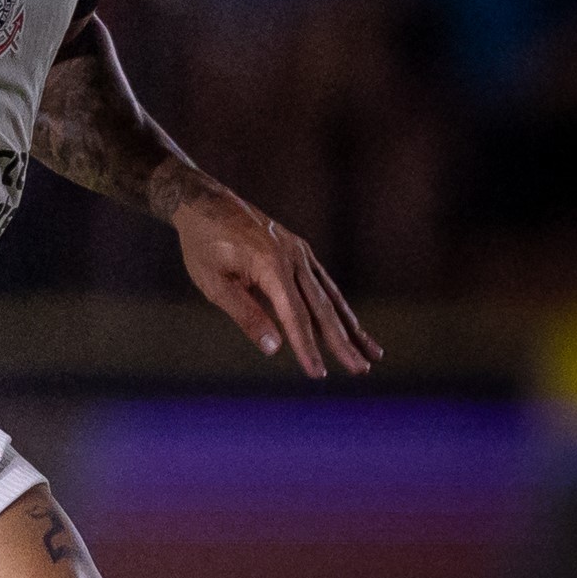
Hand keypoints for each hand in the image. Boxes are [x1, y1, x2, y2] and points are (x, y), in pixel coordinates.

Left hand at [172, 187, 380, 379]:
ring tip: (373, 353)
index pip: (295, 316)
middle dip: (343, 343)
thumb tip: (274, 349)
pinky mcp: (300, 251)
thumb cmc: (203, 246)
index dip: (307, 347)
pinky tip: (350, 325)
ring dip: (352, 327)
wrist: (204, 203)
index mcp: (271, 266)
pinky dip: (338, 306)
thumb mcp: (214, 284)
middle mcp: (293, 258)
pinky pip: (324, 283)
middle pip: (323, 309)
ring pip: (331, 296)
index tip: (319, 374)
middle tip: (362, 370)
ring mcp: (300, 252)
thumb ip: (245, 315)